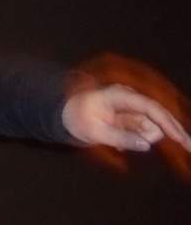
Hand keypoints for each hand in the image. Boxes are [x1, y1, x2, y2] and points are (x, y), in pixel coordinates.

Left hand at [62, 83, 190, 152]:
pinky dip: (139, 139)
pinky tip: (120, 144)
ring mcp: (130, 106)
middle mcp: (128, 98)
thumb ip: (121, 137)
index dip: (168, 123)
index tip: (182, 139)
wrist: (64, 114)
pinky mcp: (130, 116)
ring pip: (151, 124)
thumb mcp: (95, 132)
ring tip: (116, 140)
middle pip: (158, 114)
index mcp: (119, 95)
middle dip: (173, 130)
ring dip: (145, 137)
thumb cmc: (76, 119)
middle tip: (189, 148)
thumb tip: (147, 144)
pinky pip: (143, 129)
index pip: (150, 107)